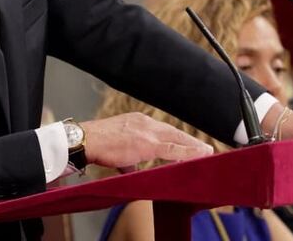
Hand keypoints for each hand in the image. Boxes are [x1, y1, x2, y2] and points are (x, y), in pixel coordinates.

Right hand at [78, 113, 212, 168]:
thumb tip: (132, 169)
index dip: (177, 139)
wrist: (86, 140)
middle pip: (174, 133)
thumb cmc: (98, 145)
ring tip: (206, 153)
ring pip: (177, 139)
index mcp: (138, 122)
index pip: (163, 131)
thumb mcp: (117, 149)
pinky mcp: (147, 143)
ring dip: (192, 147)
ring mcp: (147, 132)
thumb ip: (129, 159)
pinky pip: (173, 149)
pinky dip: (187, 153)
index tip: (189, 146)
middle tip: (206, 150)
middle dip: (190, 142)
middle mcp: (145, 123)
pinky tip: (197, 156)